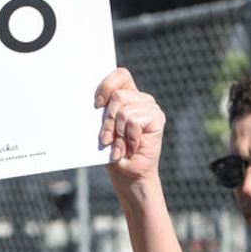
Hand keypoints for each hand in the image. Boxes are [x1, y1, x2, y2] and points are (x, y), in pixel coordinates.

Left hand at [94, 67, 165, 182]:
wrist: (128, 176)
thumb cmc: (113, 153)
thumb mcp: (102, 129)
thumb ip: (102, 111)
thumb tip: (93, 101)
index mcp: (127, 96)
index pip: (120, 75)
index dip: (107, 85)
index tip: (97, 104)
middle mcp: (141, 99)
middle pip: (118, 95)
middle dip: (107, 121)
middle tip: (106, 139)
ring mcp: (151, 108)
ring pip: (124, 111)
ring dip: (117, 134)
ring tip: (120, 147)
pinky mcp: (157, 119)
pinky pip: (134, 121)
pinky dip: (128, 138)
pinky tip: (131, 148)